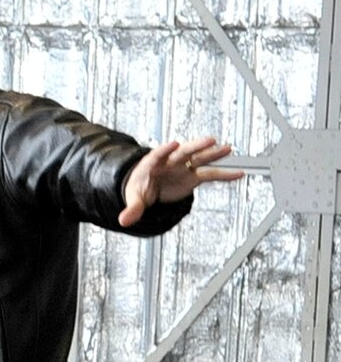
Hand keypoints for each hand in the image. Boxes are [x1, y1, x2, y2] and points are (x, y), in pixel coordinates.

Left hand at [119, 136, 243, 228]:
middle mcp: (170, 162)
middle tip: (209, 140)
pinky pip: (210, 174)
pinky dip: (223, 174)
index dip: (166, 149)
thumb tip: (123, 220)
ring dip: (213, 154)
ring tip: (227, 149)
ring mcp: (183, 168)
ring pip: (199, 159)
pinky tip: (237, 173)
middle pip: (183, 152)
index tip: (174, 144)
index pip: (158, 155)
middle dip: (195, 146)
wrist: (146, 186)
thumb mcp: (134, 199)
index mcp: (152, 164)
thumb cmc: (139, 187)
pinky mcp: (192, 176)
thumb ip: (131, 209)